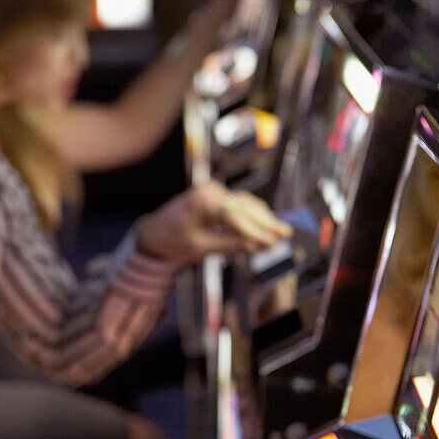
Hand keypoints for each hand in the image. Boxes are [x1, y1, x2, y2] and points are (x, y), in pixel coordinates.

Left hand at [135, 181, 292, 265]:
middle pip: (245, 206)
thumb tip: (255, 246)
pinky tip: (265, 227)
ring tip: (280, 232)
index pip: (237, 216)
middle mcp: (211, 191)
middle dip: (266, 222)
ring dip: (262, 219)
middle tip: (285, 235)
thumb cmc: (171, 240)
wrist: (153, 232)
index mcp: (204, 201)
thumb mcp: (198, 247)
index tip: (272, 242)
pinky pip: (238, 206)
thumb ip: (228, 245)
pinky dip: (252, 217)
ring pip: (245, 204)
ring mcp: (214, 192)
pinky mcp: (216, 197)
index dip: (257, 231)